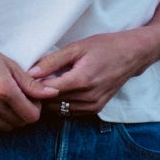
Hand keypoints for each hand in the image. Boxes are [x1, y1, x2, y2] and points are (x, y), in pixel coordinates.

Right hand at [0, 29, 42, 131]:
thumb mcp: (9, 64)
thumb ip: (31, 83)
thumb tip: (53, 93)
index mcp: (4, 89)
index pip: (32, 115)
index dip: (36, 108)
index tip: (30, 97)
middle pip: (20, 123)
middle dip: (24, 112)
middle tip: (17, 97)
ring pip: (6, 128)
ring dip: (10, 118)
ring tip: (3, 101)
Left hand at [22, 30, 151, 115]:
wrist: (132, 55)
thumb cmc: (104, 47)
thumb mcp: (76, 48)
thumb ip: (51, 61)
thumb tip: (30, 73)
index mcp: (81, 80)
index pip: (46, 91)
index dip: (33, 85)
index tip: (26, 77)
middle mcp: (88, 97)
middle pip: (51, 103)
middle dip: (39, 94)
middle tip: (34, 81)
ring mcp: (93, 105)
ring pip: (59, 109)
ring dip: (49, 100)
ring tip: (47, 84)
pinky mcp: (96, 109)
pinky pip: (70, 112)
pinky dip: (61, 103)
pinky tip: (60, 90)